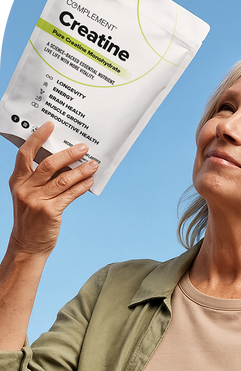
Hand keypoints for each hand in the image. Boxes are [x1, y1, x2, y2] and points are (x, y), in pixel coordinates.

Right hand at [8, 121, 97, 257]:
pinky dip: (82, 186)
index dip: (37, 138)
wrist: (27, 245)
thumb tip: (64, 160)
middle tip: (83, 147)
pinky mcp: (50, 212)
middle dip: (68, 154)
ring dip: (80, 170)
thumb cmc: (31, 218)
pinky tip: (90, 180)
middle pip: (49, 164)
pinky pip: (70, 194)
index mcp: (17, 181)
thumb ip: (40, 179)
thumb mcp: (28, 195)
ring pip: (63, 179)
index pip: (25, 154)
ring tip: (93, 164)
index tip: (50, 125)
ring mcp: (37, 201)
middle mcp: (25, 189)